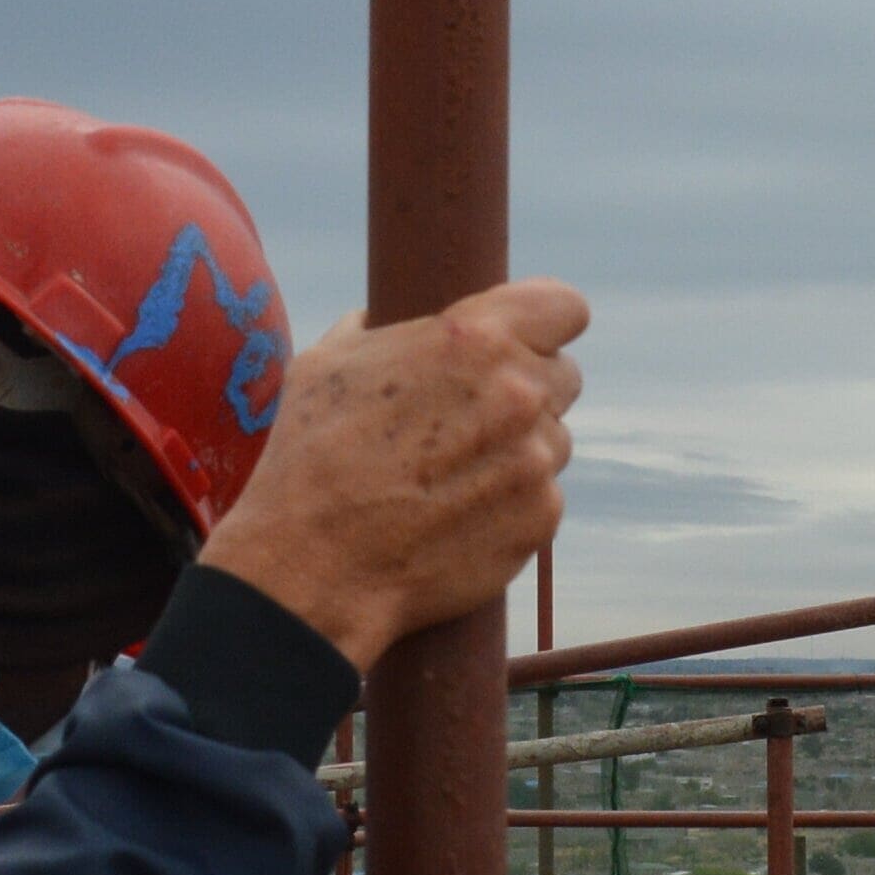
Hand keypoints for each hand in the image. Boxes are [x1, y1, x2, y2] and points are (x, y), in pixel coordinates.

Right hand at [194, 281, 586, 675]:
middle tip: (474, 417)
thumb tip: (378, 319)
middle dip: (528, 389)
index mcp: (473, 338)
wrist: (314, 566)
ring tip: (450, 476)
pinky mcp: (540, 518)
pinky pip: (542, 497)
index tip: (532, 339)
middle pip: (563, 375)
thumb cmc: (310, 459)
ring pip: (553, 440)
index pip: (565, 307)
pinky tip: (457, 515)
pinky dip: (512, 504)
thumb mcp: (327, 364)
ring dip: (519, 450)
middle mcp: (519, 393)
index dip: (546, 322)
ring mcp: (536, 460)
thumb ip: (374, 330)